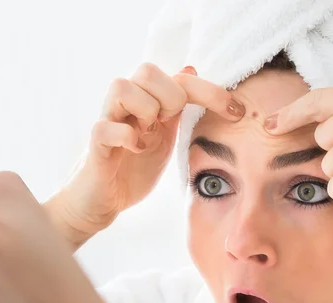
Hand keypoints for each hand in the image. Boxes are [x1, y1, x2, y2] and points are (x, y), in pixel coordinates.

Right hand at [49, 63, 245, 247]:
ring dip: (144, 110)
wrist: (101, 203)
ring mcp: (108, 123)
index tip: (237, 111)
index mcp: (149, 105)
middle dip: (170, 96)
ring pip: (121, 87)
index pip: (181, 78)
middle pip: (146, 69)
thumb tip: (192, 70)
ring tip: (148, 135)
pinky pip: (104, 127)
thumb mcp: (165, 138)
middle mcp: (127, 107)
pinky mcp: (95, 147)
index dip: (211, 90)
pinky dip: (125, 136)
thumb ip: (177, 109)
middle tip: (169, 123)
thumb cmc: (132, 170)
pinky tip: (136, 150)